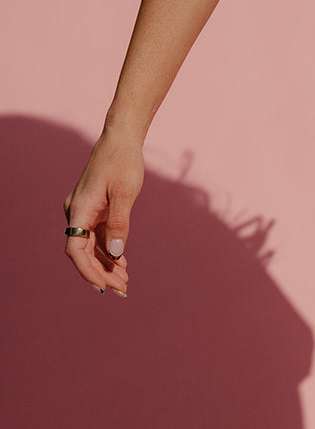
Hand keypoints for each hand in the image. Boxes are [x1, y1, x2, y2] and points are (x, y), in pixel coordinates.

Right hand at [62, 130, 143, 296]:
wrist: (121, 139)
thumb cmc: (123, 162)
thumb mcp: (125, 193)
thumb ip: (119, 224)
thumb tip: (115, 254)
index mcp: (79, 209)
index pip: (75, 250)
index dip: (88, 270)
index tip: (104, 286)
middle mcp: (77, 212)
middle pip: (82, 252)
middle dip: (100, 272)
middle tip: (122, 289)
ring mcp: (85, 211)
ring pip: (90, 246)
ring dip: (105, 264)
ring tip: (124, 280)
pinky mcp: (95, 209)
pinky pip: (97, 236)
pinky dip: (108, 250)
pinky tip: (121, 262)